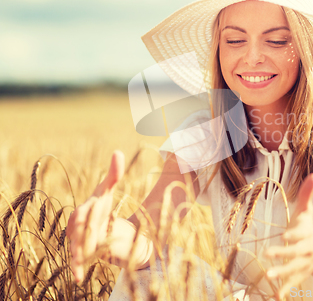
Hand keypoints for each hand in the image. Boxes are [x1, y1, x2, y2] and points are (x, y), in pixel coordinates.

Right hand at [66, 150, 124, 281]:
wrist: (99, 224)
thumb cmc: (102, 205)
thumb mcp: (108, 189)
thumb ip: (114, 172)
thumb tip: (117, 152)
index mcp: (88, 208)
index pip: (85, 211)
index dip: (82, 216)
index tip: (80, 219)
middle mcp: (81, 224)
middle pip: (80, 231)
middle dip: (82, 236)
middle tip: (85, 244)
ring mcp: (81, 237)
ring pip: (78, 246)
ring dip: (78, 255)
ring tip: (79, 265)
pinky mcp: (83, 251)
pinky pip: (78, 259)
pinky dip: (77, 267)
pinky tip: (78, 278)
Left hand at [265, 173, 312, 299]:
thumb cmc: (309, 229)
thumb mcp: (308, 213)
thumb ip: (308, 194)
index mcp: (307, 234)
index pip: (300, 234)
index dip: (293, 235)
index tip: (283, 236)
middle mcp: (306, 250)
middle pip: (295, 253)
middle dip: (283, 254)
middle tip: (267, 254)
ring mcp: (304, 264)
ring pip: (293, 270)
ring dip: (281, 274)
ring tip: (268, 276)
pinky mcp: (300, 274)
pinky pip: (293, 283)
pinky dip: (285, 290)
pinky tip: (276, 298)